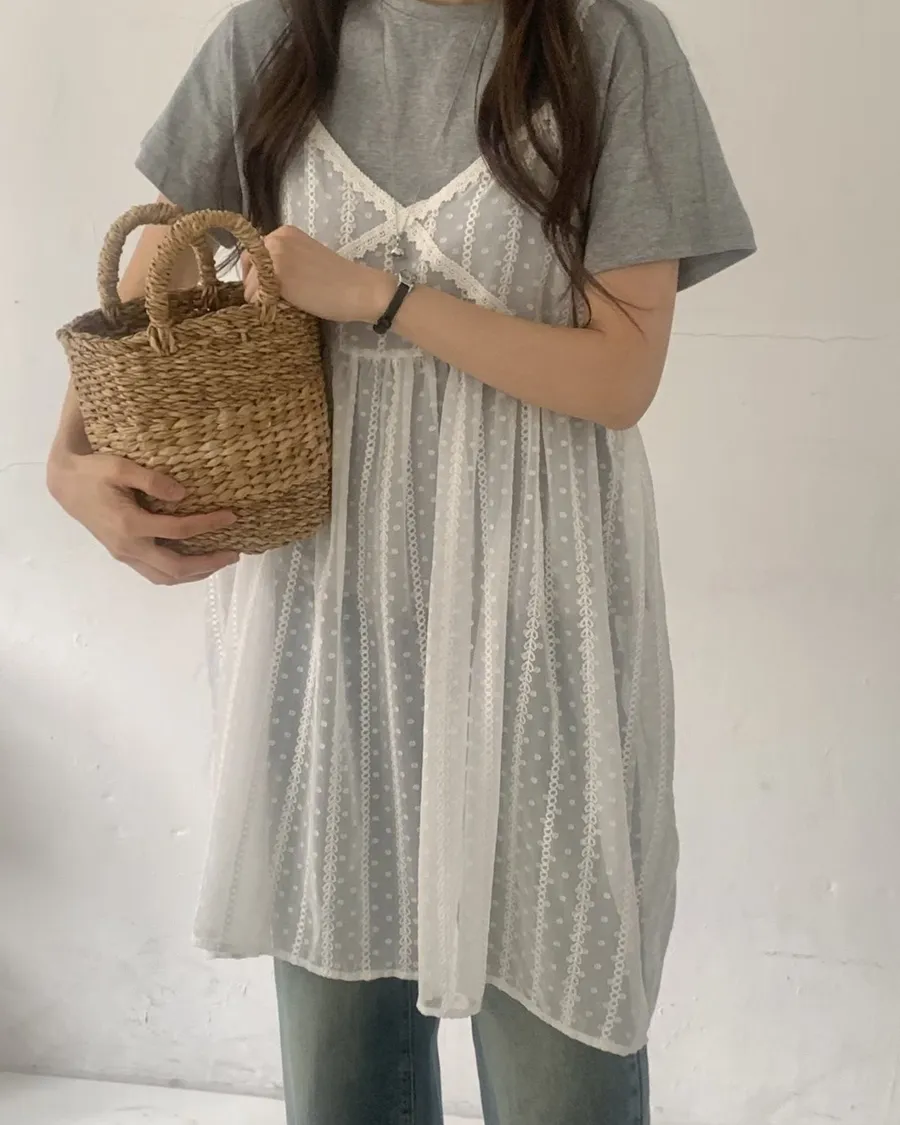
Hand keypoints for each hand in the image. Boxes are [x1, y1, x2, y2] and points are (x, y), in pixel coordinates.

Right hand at [47, 451, 238, 585]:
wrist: (65, 485)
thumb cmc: (94, 471)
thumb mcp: (120, 466)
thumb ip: (152, 480)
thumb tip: (183, 495)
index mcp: (130, 525)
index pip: (179, 531)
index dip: (208, 525)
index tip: (231, 517)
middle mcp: (128, 546)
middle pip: (175, 568)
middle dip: (208, 563)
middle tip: (234, 553)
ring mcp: (125, 554)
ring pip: (165, 578)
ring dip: (195, 574)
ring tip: (219, 562)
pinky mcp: (123, 554)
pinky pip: (155, 573)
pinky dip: (179, 573)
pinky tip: (195, 563)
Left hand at [243, 226, 393, 323]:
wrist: (359, 289)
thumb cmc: (340, 281)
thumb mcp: (307, 262)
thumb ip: (286, 263)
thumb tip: (262, 282)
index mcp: (284, 233)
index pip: (255, 254)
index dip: (260, 274)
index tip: (273, 290)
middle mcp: (275, 239)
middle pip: (248, 267)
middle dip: (255, 286)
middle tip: (274, 300)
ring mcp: (274, 256)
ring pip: (249, 285)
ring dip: (262, 299)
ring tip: (285, 306)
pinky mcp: (276, 275)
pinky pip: (255, 297)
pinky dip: (264, 307)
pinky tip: (285, 309)